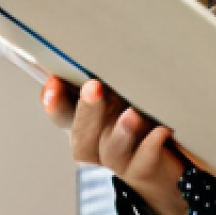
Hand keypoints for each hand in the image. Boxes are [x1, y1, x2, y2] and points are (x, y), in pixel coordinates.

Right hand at [41, 76, 191, 214]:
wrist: (163, 165)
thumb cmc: (139, 120)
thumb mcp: (122, 95)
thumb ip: (112, 77)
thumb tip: (106, 46)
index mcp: (86, 120)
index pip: (62, 111)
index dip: (54, 100)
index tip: (53, 83)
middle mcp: (97, 142)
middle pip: (83, 133)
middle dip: (87, 110)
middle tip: (93, 87)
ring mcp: (119, 159)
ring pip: (112, 149)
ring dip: (120, 131)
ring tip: (131, 114)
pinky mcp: (144, 168)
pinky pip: (144, 160)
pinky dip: (150, 146)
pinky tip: (161, 131)